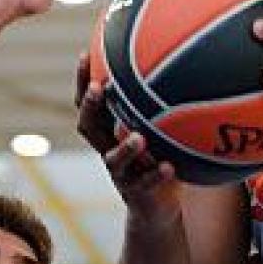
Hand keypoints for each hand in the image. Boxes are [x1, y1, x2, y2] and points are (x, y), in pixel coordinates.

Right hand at [73, 54, 181, 222]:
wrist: (157, 208)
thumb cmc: (160, 160)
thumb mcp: (159, 132)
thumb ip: (162, 108)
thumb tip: (179, 63)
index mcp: (109, 132)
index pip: (88, 103)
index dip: (83, 81)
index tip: (86, 54)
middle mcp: (108, 150)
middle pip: (88, 127)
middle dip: (90, 107)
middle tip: (98, 88)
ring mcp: (120, 173)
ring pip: (113, 160)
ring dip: (124, 148)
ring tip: (139, 138)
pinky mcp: (136, 193)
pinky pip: (145, 184)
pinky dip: (156, 175)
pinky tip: (169, 167)